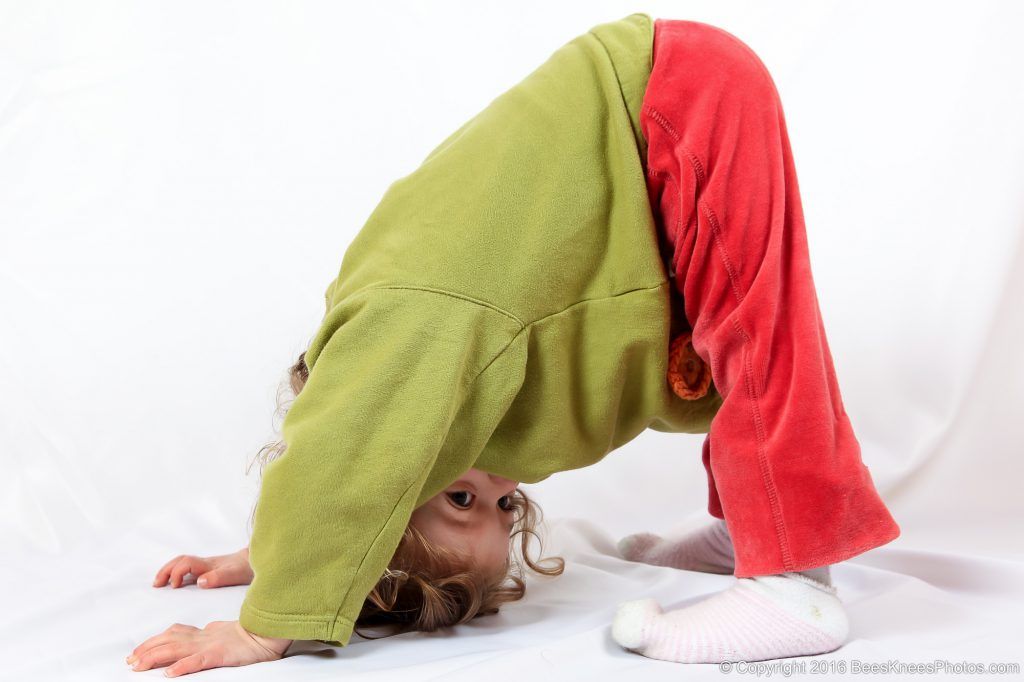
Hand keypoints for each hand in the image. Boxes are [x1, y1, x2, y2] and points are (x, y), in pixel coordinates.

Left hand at [125, 620, 291, 675]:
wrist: (267, 633)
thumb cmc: (247, 636)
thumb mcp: (221, 633)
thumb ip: (205, 635)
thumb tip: (190, 634)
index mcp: (203, 632)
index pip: (172, 633)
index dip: (152, 642)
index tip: (136, 652)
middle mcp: (202, 637)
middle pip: (168, 640)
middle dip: (146, 650)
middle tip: (130, 661)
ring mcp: (210, 645)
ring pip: (176, 649)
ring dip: (154, 658)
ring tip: (138, 666)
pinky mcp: (220, 655)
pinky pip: (198, 661)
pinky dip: (183, 666)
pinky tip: (170, 673)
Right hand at [153, 547, 252, 588]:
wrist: (258, 561)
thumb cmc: (247, 568)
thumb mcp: (235, 575)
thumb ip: (219, 578)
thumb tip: (200, 582)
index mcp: (209, 564)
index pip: (187, 563)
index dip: (177, 572)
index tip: (174, 586)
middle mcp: (205, 563)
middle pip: (180, 560)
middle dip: (166, 570)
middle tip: (156, 584)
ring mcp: (207, 566)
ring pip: (182, 563)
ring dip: (169, 570)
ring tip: (158, 583)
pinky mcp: (209, 570)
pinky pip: (188, 568)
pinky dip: (176, 573)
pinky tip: (173, 583)